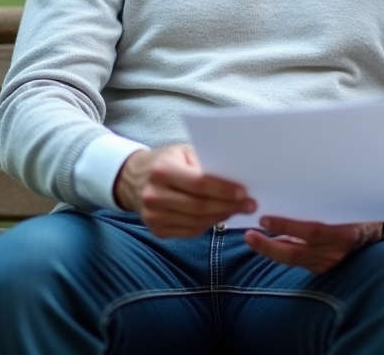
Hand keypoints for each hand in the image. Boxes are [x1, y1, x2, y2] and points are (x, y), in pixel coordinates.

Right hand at [114, 144, 253, 237]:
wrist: (133, 178)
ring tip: (237, 210)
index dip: (223, 189)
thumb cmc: (166, 161)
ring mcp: (153, 215)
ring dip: (221, 217)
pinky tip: (220, 217)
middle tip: (250, 205)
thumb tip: (237, 177)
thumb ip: (205, 163)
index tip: (244, 192)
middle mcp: (154, 195)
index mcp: (162, 170)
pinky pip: (189, 231)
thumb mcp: (183, 152)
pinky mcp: (156, 229)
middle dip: (229, 206)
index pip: (199, 183)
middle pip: (199, 206)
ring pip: (196, 222)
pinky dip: (208, 225)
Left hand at [244, 217, 383, 273]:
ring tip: (252, 239)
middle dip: (268, 246)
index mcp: (344, 232)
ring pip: (295, 260)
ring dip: (272, 250)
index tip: (265, 219)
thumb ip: (321, 204)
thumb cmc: (359, 211)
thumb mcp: (345, 204)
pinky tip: (271, 245)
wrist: (378, 232)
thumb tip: (291, 196)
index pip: (311, 232)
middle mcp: (336, 251)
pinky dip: (284, 253)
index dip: (286, 227)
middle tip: (248, 235)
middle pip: (297, 252)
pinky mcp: (325, 269)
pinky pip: (300, 262)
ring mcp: (330, 262)